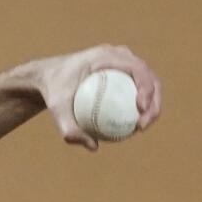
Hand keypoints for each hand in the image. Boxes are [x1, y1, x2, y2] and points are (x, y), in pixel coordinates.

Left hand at [31, 45, 162, 150]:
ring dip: (152, 105)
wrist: (47, 77)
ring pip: (147, 83)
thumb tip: (93, 146)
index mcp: (106, 55)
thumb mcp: (56, 108)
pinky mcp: (122, 72)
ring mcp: (123, 62)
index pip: (137, 69)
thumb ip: (69, 127)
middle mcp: (119, 55)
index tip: (141, 110)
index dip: (147, 88)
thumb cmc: (53, 90)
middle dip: (154, 102)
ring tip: (140, 127)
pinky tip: (133, 126)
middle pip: (149, 77)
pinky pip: (136, 88)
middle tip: (143, 125)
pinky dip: (140, 105)